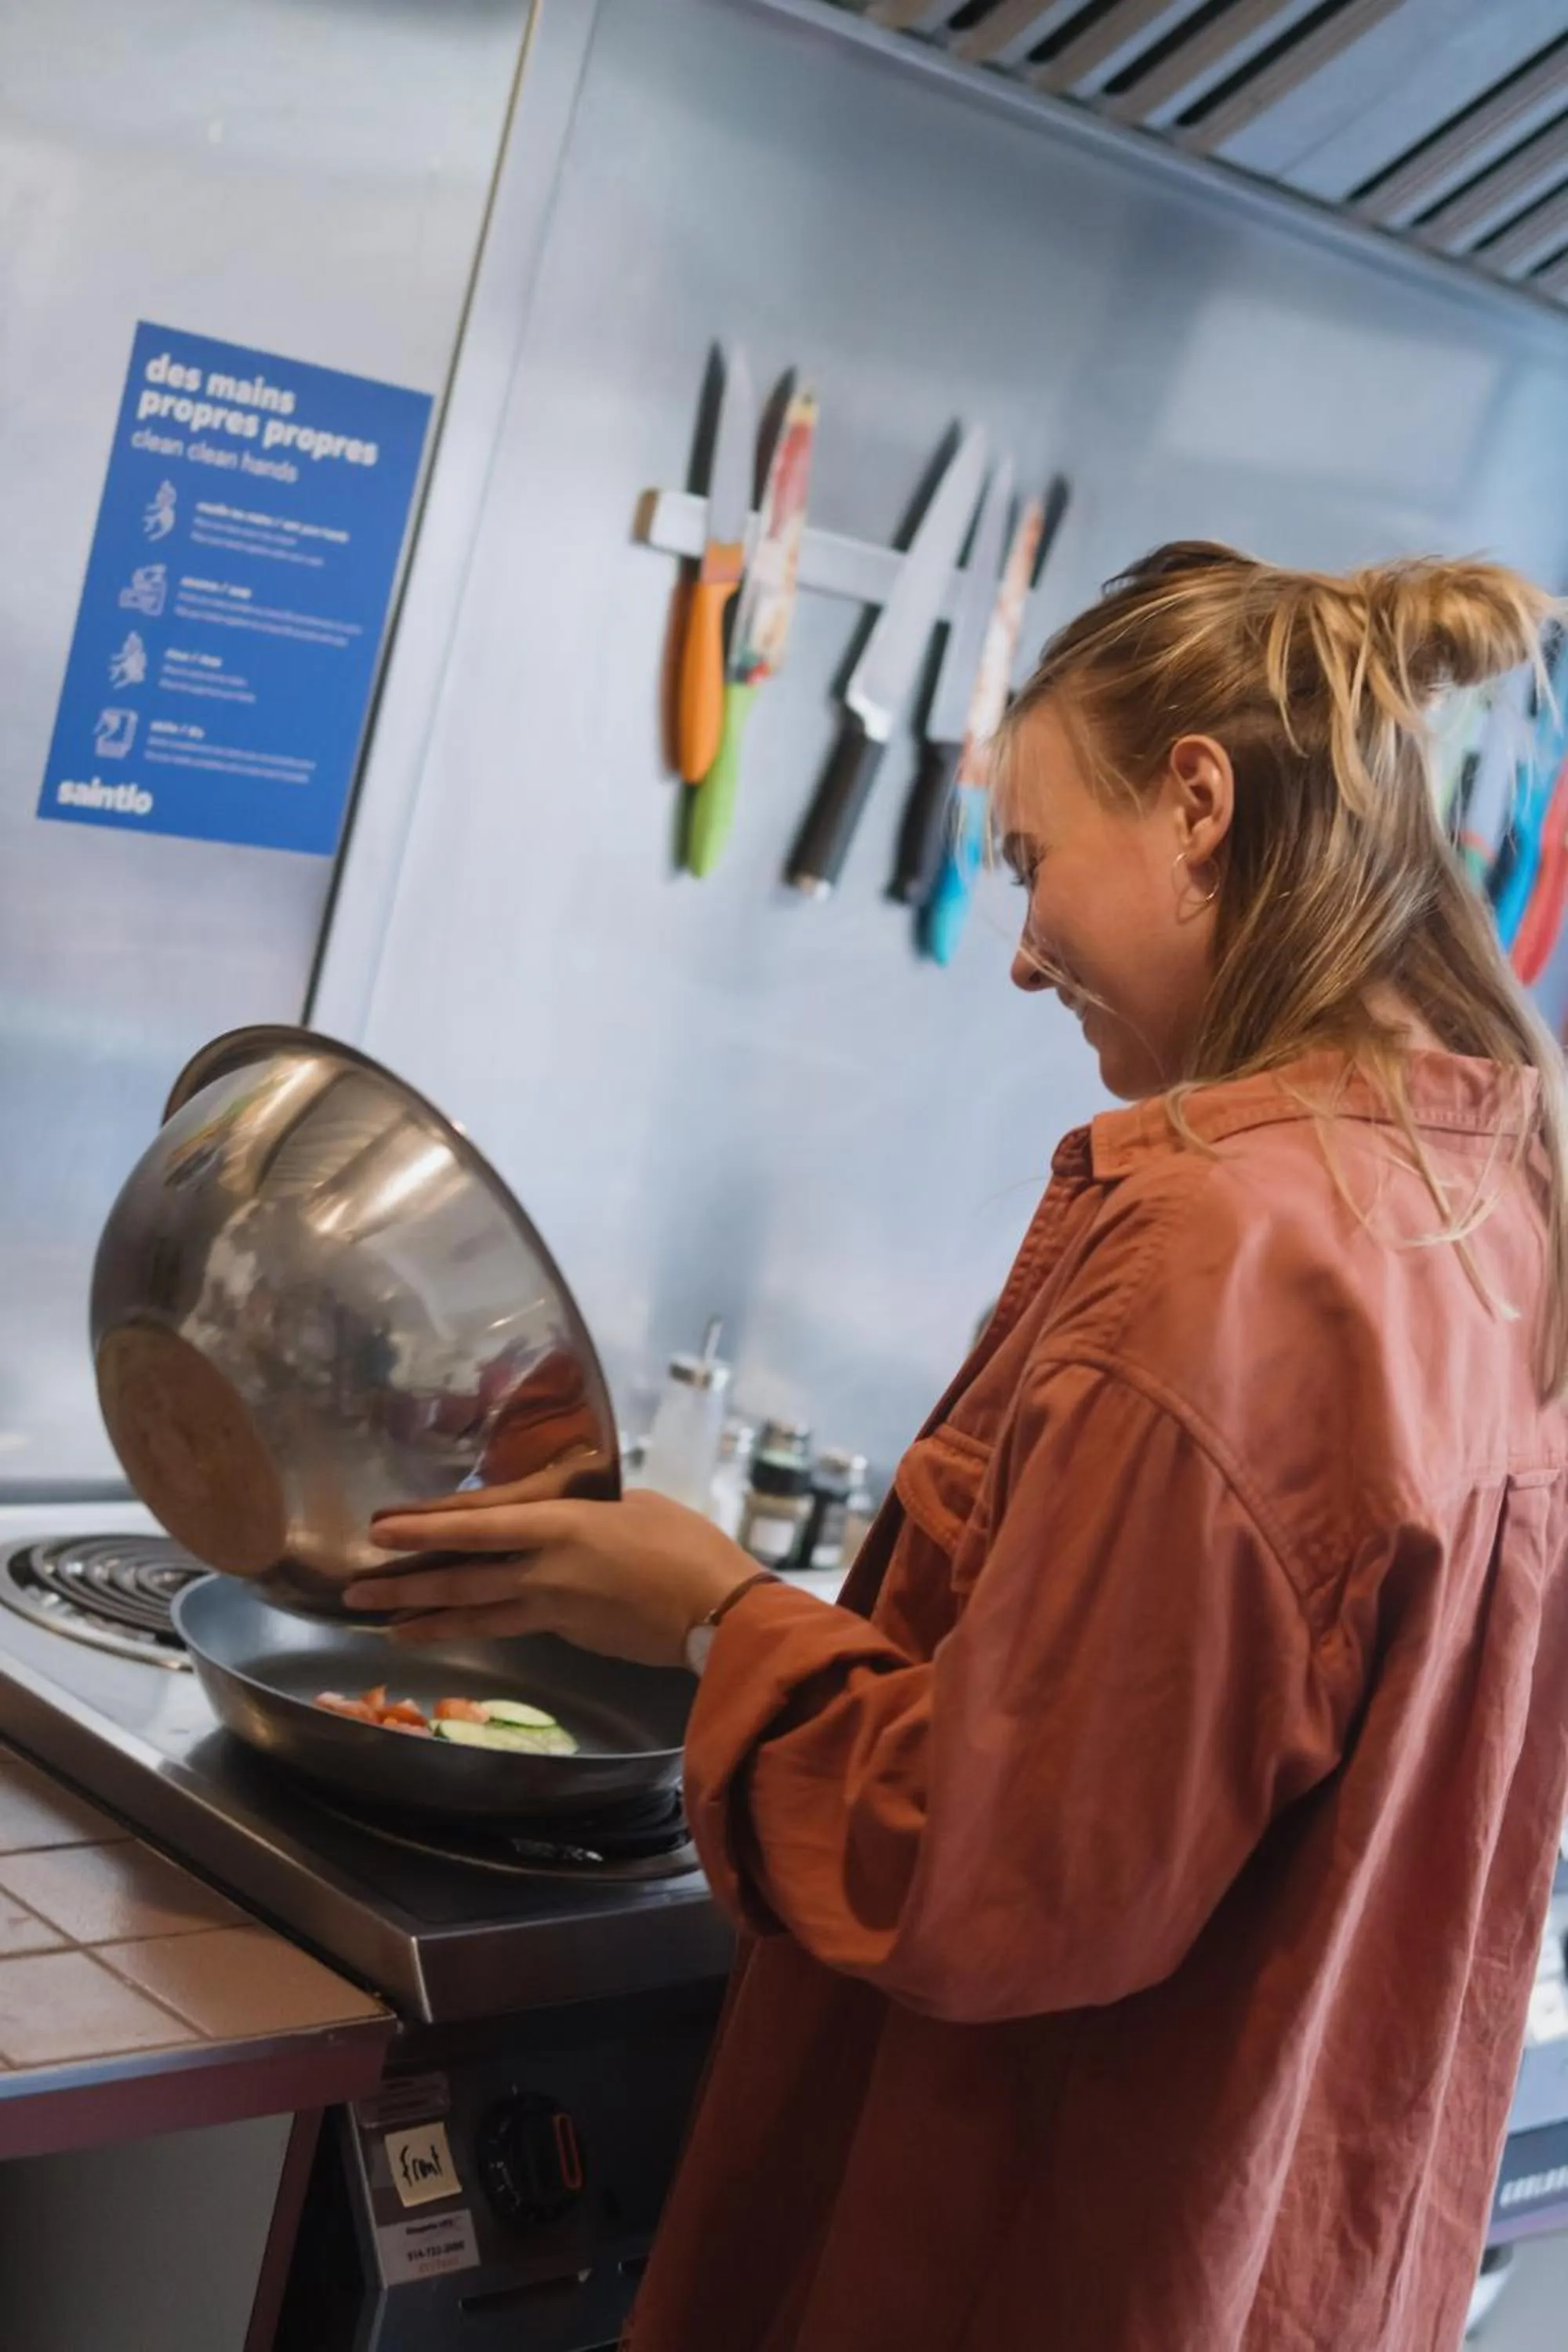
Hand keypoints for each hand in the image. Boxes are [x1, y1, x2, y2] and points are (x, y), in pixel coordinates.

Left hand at [345, 1484, 755, 1668]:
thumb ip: (583, 1509)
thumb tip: (557, 1514)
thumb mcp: (631, 1504)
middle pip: (461, 1578)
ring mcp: (555, 1611)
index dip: (425, 1529)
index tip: (380, 1529)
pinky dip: (475, 1628)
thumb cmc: (686, 1546)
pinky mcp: (569, 1636)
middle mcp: (546, 1572)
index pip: (477, 1525)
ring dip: (426, 1619)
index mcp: (561, 1527)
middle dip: (403, 1585)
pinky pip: (511, 1627)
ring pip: (477, 1616)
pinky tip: (452, 1630)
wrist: (720, 1613)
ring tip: (384, 1626)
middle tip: (354, 1590)